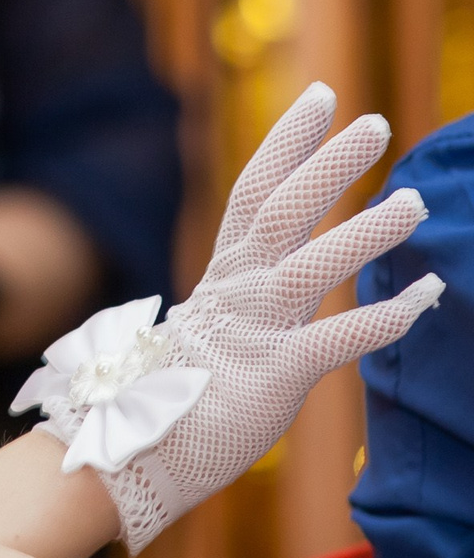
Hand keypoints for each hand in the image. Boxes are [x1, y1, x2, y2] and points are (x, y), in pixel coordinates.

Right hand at [19, 84, 441, 552]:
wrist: (130, 458)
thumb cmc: (166, 404)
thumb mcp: (204, 337)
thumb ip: (239, 306)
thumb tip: (265, 285)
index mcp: (219, 280)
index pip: (251, 193)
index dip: (286, 143)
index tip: (320, 99)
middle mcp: (233, 295)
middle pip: (279, 212)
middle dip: (327, 165)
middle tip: (376, 124)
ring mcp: (250, 333)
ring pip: (310, 267)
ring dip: (365, 232)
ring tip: (416, 203)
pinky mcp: (270, 377)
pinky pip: (335, 341)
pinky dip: (384, 318)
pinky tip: (428, 297)